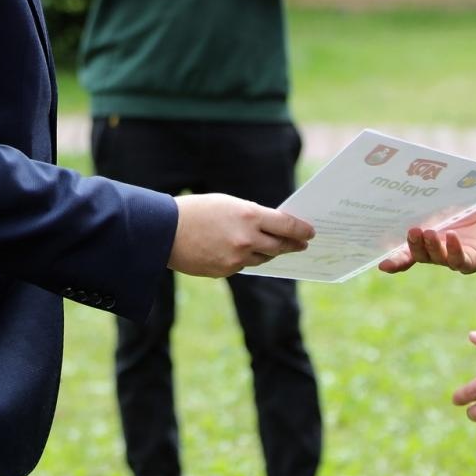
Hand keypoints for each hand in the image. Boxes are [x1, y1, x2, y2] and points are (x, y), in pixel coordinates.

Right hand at [169, 193, 313, 276]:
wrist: (164, 231)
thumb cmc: (196, 211)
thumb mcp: (227, 204)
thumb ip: (251, 215)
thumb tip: (272, 227)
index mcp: (249, 215)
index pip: (286, 225)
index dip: (301, 229)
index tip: (311, 232)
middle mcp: (247, 239)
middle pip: (280, 246)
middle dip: (293, 244)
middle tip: (301, 244)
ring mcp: (236, 258)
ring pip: (263, 258)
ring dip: (269, 252)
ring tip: (273, 247)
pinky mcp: (226, 271)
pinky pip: (243, 266)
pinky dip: (245, 259)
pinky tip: (239, 251)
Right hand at [377, 194, 475, 273]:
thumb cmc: (473, 201)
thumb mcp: (447, 200)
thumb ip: (429, 198)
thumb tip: (407, 180)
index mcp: (427, 237)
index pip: (407, 252)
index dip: (395, 259)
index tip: (382, 264)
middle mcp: (439, 250)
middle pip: (419, 256)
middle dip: (412, 246)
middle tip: (411, 230)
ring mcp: (455, 257)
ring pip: (437, 259)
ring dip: (431, 247)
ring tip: (429, 231)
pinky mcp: (473, 260)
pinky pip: (460, 261)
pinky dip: (454, 251)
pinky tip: (452, 236)